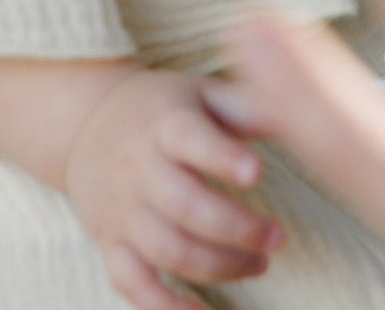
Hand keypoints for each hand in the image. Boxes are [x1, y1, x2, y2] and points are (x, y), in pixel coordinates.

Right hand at [63, 67, 282, 309]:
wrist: (83, 125)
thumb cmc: (163, 110)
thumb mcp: (202, 95)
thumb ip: (248, 107)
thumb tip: (300, 110)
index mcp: (165, 125)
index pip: (190, 138)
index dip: (222, 157)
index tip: (257, 173)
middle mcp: (138, 169)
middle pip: (184, 205)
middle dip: (236, 228)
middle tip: (277, 238)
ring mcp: (121, 211)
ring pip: (165, 248)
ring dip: (217, 266)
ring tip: (259, 265)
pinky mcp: (110, 243)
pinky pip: (131, 282)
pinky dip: (163, 305)